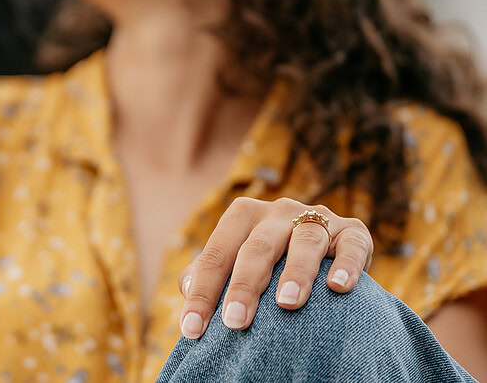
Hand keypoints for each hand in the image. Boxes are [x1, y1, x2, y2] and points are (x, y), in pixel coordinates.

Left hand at [177, 197, 372, 339]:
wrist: (326, 249)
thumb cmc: (270, 261)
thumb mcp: (237, 260)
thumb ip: (208, 272)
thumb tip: (187, 290)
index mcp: (243, 215)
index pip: (217, 254)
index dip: (203, 292)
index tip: (192, 329)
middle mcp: (278, 211)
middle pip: (256, 247)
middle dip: (244, 285)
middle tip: (234, 322)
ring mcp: (316, 217)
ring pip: (304, 240)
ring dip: (296, 272)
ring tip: (286, 303)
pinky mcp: (352, 231)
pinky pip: (351, 244)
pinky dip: (346, 265)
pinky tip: (338, 288)